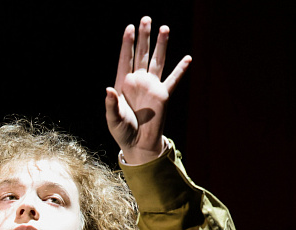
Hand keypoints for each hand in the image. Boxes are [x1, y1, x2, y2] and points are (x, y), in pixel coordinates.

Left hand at [105, 17, 191, 164]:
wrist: (138, 144)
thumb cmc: (122, 132)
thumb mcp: (112, 119)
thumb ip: (110, 105)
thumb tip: (107, 90)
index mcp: (122, 84)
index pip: (125, 59)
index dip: (127, 43)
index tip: (130, 27)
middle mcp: (138, 81)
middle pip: (141, 54)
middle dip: (144, 37)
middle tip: (146, 19)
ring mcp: (151, 86)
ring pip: (157, 61)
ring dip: (161, 45)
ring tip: (164, 28)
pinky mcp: (163, 95)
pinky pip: (173, 80)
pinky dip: (180, 70)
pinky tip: (187, 58)